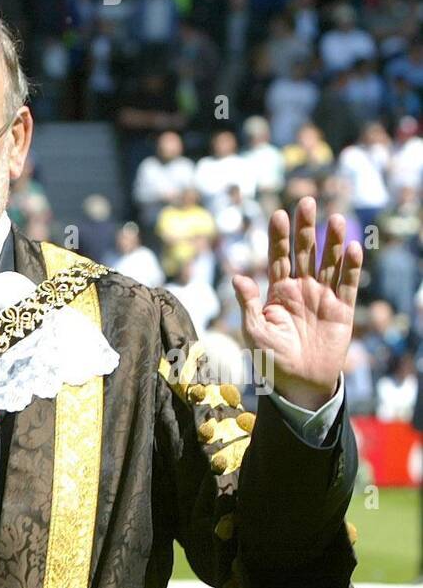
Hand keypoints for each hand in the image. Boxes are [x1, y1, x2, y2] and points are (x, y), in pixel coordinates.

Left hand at [231, 196, 360, 409]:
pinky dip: (351, 267)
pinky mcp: (342, 310)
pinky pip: (348, 284)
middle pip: (304, 253)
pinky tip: (351, 248)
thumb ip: (248, 305)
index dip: (278, 238)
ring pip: (328, 263)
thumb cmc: (270, 361)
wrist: (298, 385)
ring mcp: (323, 297)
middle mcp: (301, 289)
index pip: (277, 258)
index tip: (277, 215)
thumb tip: (237, 277)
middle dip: (305, 229)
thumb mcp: (253, 333)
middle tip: (307, 202)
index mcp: (277, 292)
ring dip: (332, 241)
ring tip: (334, 219)